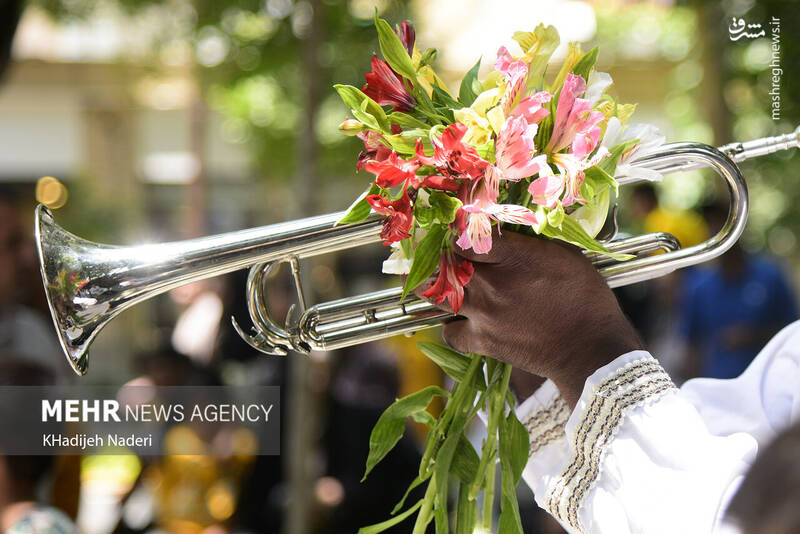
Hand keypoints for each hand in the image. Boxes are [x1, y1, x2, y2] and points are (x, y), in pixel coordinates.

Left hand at [433, 230, 643, 406]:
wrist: (590, 350)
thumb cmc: (585, 298)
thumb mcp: (564, 255)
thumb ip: (529, 242)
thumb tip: (505, 232)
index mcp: (513, 258)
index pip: (463, 236)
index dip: (457, 233)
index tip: (460, 233)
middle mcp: (491, 284)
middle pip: (445, 263)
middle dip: (445, 257)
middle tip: (450, 257)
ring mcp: (482, 314)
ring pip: (436, 296)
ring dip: (437, 288)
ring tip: (446, 284)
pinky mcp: (481, 342)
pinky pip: (449, 332)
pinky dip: (452, 325)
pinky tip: (462, 319)